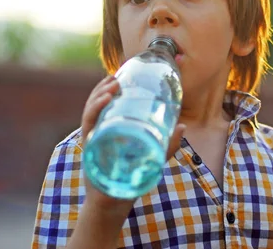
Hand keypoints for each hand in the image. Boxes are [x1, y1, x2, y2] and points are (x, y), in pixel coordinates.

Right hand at [79, 75, 186, 211]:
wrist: (113, 204)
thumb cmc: (130, 179)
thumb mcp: (152, 157)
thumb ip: (166, 144)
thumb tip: (183, 126)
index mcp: (111, 127)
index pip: (109, 100)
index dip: (114, 83)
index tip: (126, 69)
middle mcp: (99, 129)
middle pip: (98, 100)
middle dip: (106, 84)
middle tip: (120, 74)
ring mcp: (93, 136)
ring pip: (92, 107)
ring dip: (101, 92)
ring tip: (114, 83)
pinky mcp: (89, 145)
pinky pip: (89, 122)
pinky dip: (96, 109)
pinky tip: (107, 99)